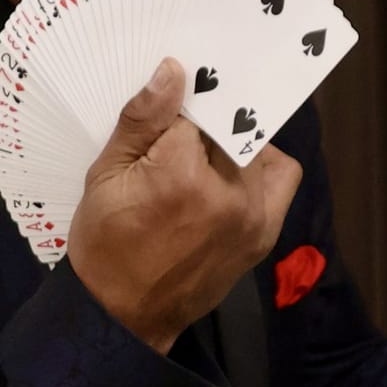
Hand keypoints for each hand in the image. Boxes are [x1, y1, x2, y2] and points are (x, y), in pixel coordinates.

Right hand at [69, 58, 301, 353]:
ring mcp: (253, 215)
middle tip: (178, 140)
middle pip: (231, 125)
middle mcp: (228, 192)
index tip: (166, 113)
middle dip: (206, 124)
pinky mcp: (265, 233)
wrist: (123, 316)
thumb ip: (142, 120)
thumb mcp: (105, 175)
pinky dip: (261, 166)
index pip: (196, 109)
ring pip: (258, 147)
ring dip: (234, 143)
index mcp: (181, 174)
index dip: (178, 108)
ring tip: (201, 161)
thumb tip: (173, 70)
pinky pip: (282, 178)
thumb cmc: (105, 245)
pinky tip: (229, 174)